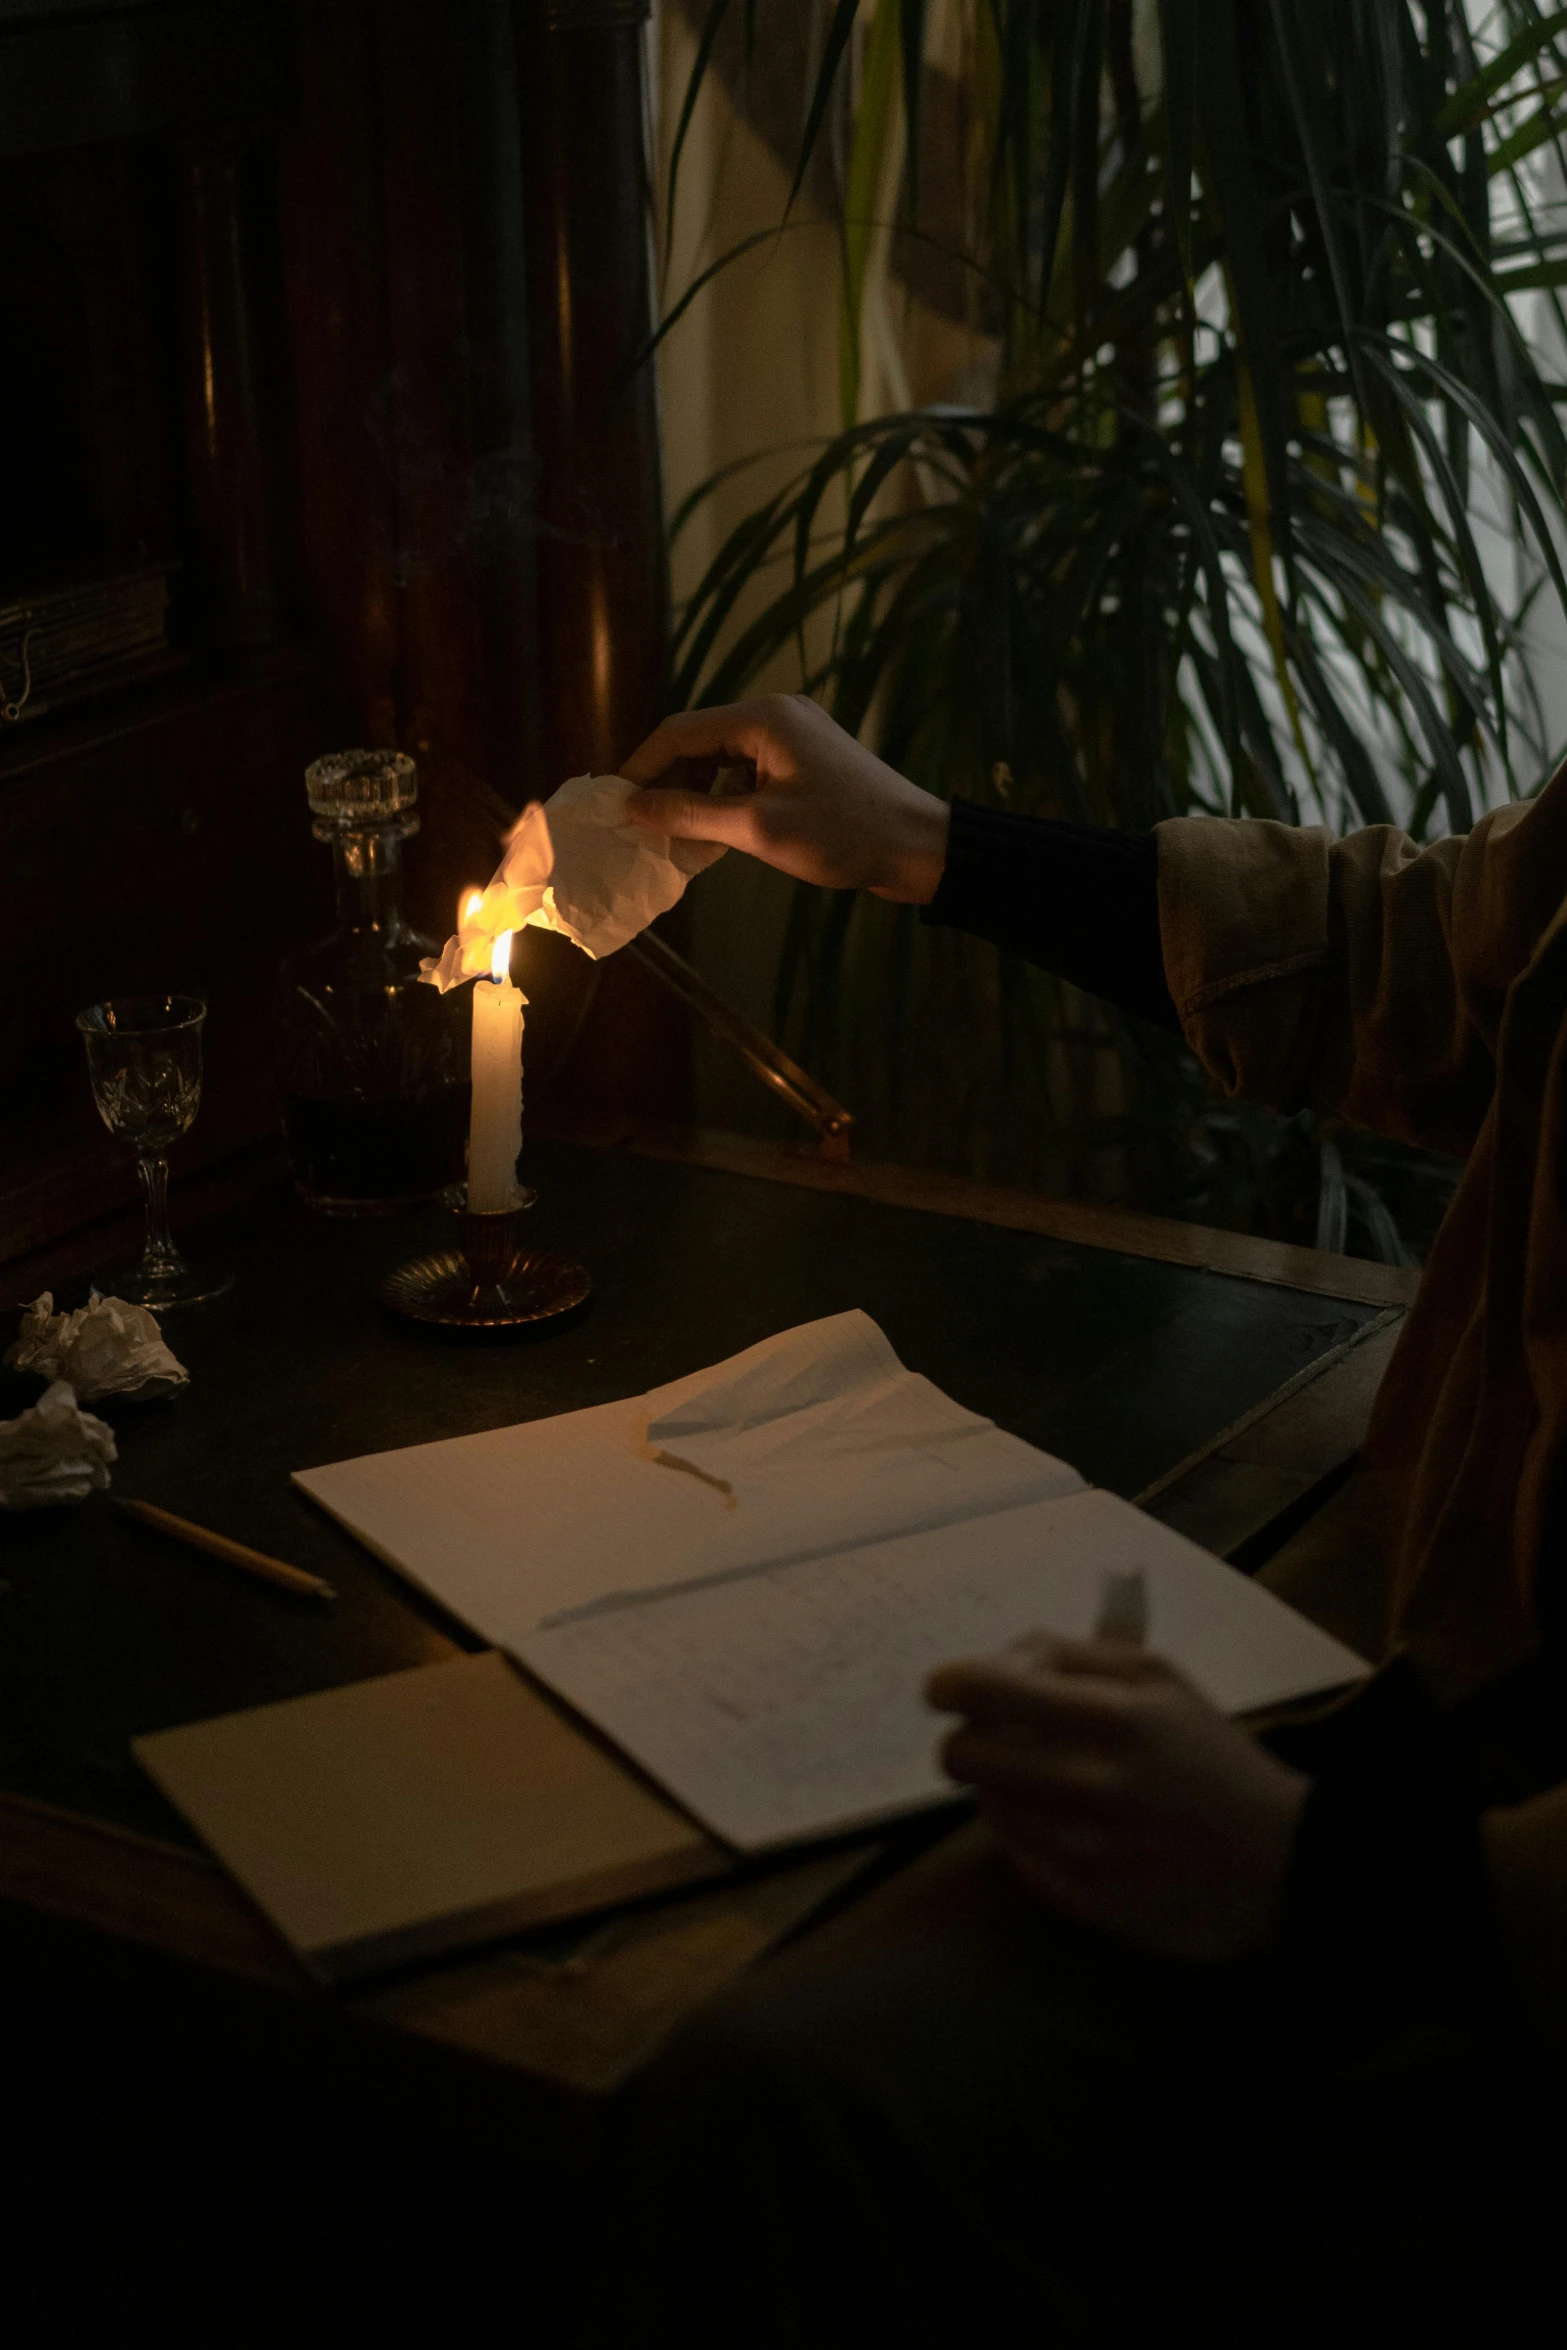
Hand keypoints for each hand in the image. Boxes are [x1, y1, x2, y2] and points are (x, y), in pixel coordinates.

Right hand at [620, 695, 951, 903]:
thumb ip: (690, 814)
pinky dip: (727, 798)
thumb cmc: (842, 833)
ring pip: (723, 759)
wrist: (918, 846)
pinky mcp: (807, 763)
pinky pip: (750, 773)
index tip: (616, 805)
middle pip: (699, 740)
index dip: (641, 767)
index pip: (679, 731)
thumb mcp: (757, 827)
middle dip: (667, 781)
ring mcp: (794, 738)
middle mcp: (776, 716)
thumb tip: (633, 807)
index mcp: (763, 718)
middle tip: (642, 824)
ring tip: (675, 834)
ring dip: (697, 793)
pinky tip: (716, 833)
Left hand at [926, 1637, 1309, 1962]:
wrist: (1282, 1863)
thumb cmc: (1214, 1757)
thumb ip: (1077, 1657)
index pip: (982, 1689)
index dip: (948, 1684)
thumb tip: (1004, 1657)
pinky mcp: (1085, 1903)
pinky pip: (1016, 1856)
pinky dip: (1025, 1834)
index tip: (945, 1689)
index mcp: (1110, 1717)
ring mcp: (1083, 1851)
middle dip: (966, 1738)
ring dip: (999, 1786)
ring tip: (1042, 1781)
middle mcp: (1088, 1784)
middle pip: (963, 1755)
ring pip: (986, 1806)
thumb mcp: (1161, 1680)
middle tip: (993, 1737)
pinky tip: (1064, 1824)